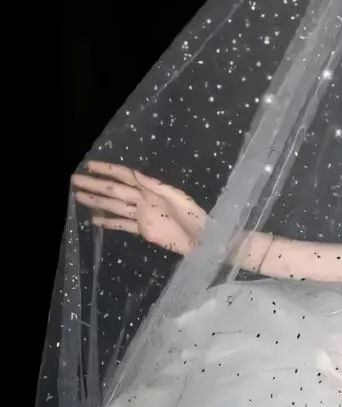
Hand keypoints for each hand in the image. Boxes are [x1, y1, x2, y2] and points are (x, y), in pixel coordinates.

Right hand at [71, 161, 206, 256]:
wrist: (203, 240)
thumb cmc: (196, 217)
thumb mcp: (179, 199)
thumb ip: (158, 187)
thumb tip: (136, 175)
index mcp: (151, 189)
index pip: (125, 176)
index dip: (107, 170)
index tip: (89, 166)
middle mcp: (143, 199)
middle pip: (114, 191)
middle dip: (95, 185)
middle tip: (74, 181)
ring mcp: (141, 215)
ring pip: (114, 206)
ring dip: (97, 202)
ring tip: (78, 197)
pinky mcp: (143, 230)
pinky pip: (122, 225)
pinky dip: (109, 223)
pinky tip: (95, 220)